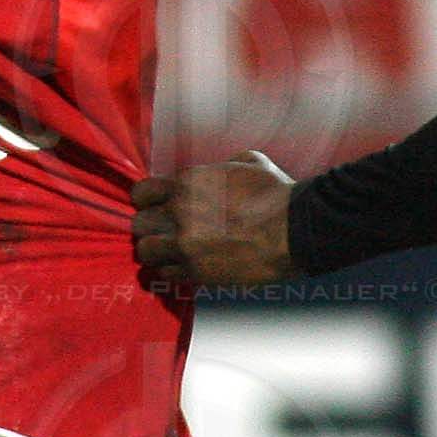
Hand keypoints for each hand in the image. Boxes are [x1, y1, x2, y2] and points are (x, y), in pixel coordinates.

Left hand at [130, 150, 298, 290]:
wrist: (296, 230)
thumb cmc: (277, 193)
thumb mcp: (250, 162)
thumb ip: (224, 166)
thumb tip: (220, 169)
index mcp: (189, 183)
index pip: (141, 192)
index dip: (146, 201)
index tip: (155, 208)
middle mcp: (180, 212)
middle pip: (139, 224)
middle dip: (150, 228)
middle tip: (164, 233)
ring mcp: (186, 244)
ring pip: (145, 251)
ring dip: (156, 252)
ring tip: (170, 254)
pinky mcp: (197, 272)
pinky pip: (166, 274)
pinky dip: (172, 271)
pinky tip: (185, 267)